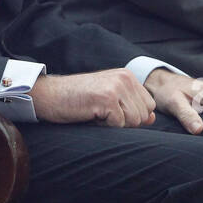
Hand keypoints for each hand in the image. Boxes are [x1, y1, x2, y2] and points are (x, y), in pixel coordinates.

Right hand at [31, 69, 155, 127]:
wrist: (50, 95)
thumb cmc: (77, 100)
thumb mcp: (109, 100)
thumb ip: (132, 106)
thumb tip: (152, 118)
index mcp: (127, 76)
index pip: (149, 106)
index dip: (132, 116)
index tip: (110, 110)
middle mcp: (125, 78)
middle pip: (143, 116)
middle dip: (124, 122)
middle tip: (100, 112)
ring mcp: (117, 87)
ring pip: (133, 122)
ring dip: (114, 124)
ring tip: (96, 112)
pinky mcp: (107, 98)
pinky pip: (119, 125)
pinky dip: (104, 126)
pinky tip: (90, 114)